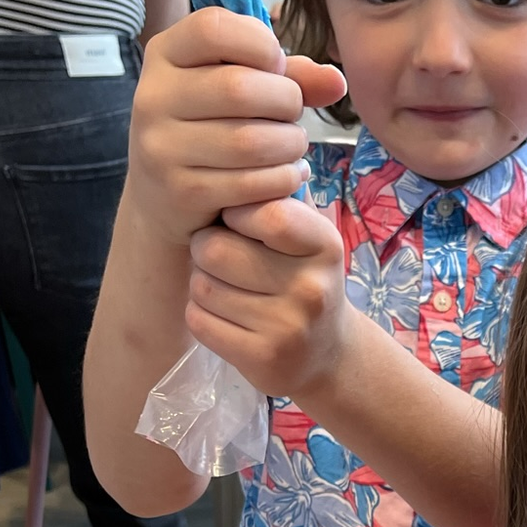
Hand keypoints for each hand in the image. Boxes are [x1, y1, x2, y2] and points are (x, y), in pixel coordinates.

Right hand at [125, 6, 345, 241]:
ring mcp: (162, 147)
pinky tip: (288, 175)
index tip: (276, 67)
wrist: (165, 202)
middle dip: (286, 102)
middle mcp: (152, 97)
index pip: (212, 28)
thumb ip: (288, 76)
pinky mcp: (182, 192)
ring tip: (293, 147)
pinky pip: (252, 183)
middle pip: (238, 87)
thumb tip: (337, 81)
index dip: (260, 44)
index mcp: (165, 54)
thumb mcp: (240, 89)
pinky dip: (283, 179)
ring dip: (290, 145)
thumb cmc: (213, 130)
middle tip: (292, 115)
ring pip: (249, 141)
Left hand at [185, 194, 353, 399]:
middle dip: (206, 248)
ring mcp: (288, 328)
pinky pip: (199, 321)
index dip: (234, 213)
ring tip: (229, 289)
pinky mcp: (262, 359)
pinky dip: (202, 316)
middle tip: (222, 257)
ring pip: (202, 287)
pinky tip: (227, 318)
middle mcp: (311, 288)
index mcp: (324, 246)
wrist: (327, 353)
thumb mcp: (307, 238)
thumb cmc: (304, 280)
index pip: (266, 213)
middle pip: (216, 250)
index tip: (235, 221)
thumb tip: (231, 167)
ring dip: (204, 284)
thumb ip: (276, 202)